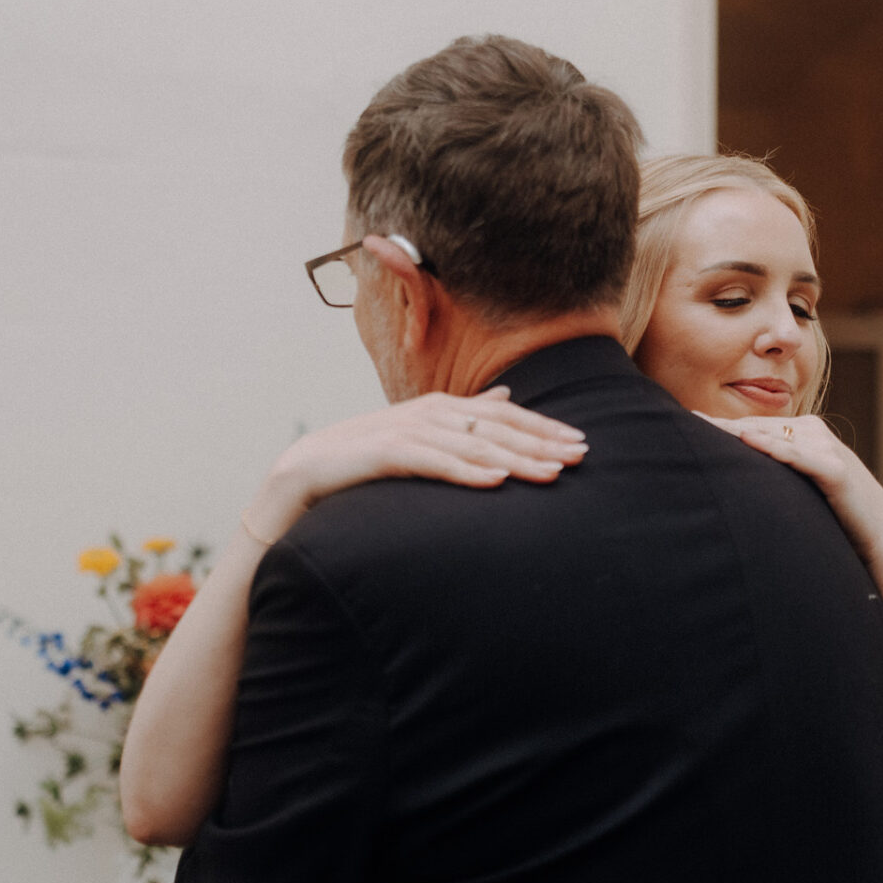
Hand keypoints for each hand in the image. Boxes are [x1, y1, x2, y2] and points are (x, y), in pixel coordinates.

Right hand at [243, 387, 585, 541]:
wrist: (300, 478)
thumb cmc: (365, 464)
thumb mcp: (420, 438)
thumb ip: (462, 419)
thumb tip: (506, 399)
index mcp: (438, 409)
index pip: (503, 419)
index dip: (543, 430)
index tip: (582, 445)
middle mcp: (425, 414)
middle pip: (494, 428)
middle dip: (540, 442)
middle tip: (581, 456)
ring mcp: (401, 432)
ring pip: (469, 446)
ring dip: (513, 460)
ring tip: (550, 474)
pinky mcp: (380, 455)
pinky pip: (430, 464)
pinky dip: (464, 472)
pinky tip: (494, 483)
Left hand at [695, 412, 882, 554]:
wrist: (880, 533)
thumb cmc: (836, 514)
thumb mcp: (799, 488)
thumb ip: (775, 475)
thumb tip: (736, 481)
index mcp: (804, 433)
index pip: (753, 427)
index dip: (720, 424)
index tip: (687, 420)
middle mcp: (814, 433)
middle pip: (757, 427)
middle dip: (720, 425)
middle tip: (684, 418)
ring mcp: (825, 448)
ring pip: (773, 436)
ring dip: (737, 432)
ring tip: (703, 426)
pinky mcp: (834, 470)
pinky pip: (797, 456)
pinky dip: (772, 447)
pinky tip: (747, 440)